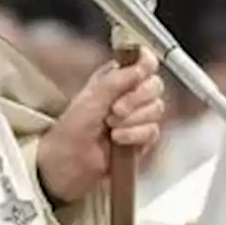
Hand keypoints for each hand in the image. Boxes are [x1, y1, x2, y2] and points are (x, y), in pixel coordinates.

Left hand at [36, 48, 164, 204]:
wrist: (69, 163)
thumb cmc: (71, 130)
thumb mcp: (91, 98)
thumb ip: (118, 79)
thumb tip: (142, 65)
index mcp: (116, 78)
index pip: (144, 61)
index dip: (146, 64)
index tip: (140, 73)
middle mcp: (130, 94)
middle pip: (155, 85)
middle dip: (136, 99)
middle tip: (114, 109)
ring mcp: (138, 117)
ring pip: (156, 109)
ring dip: (133, 120)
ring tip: (111, 127)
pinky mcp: (143, 139)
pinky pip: (153, 131)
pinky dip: (135, 135)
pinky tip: (118, 140)